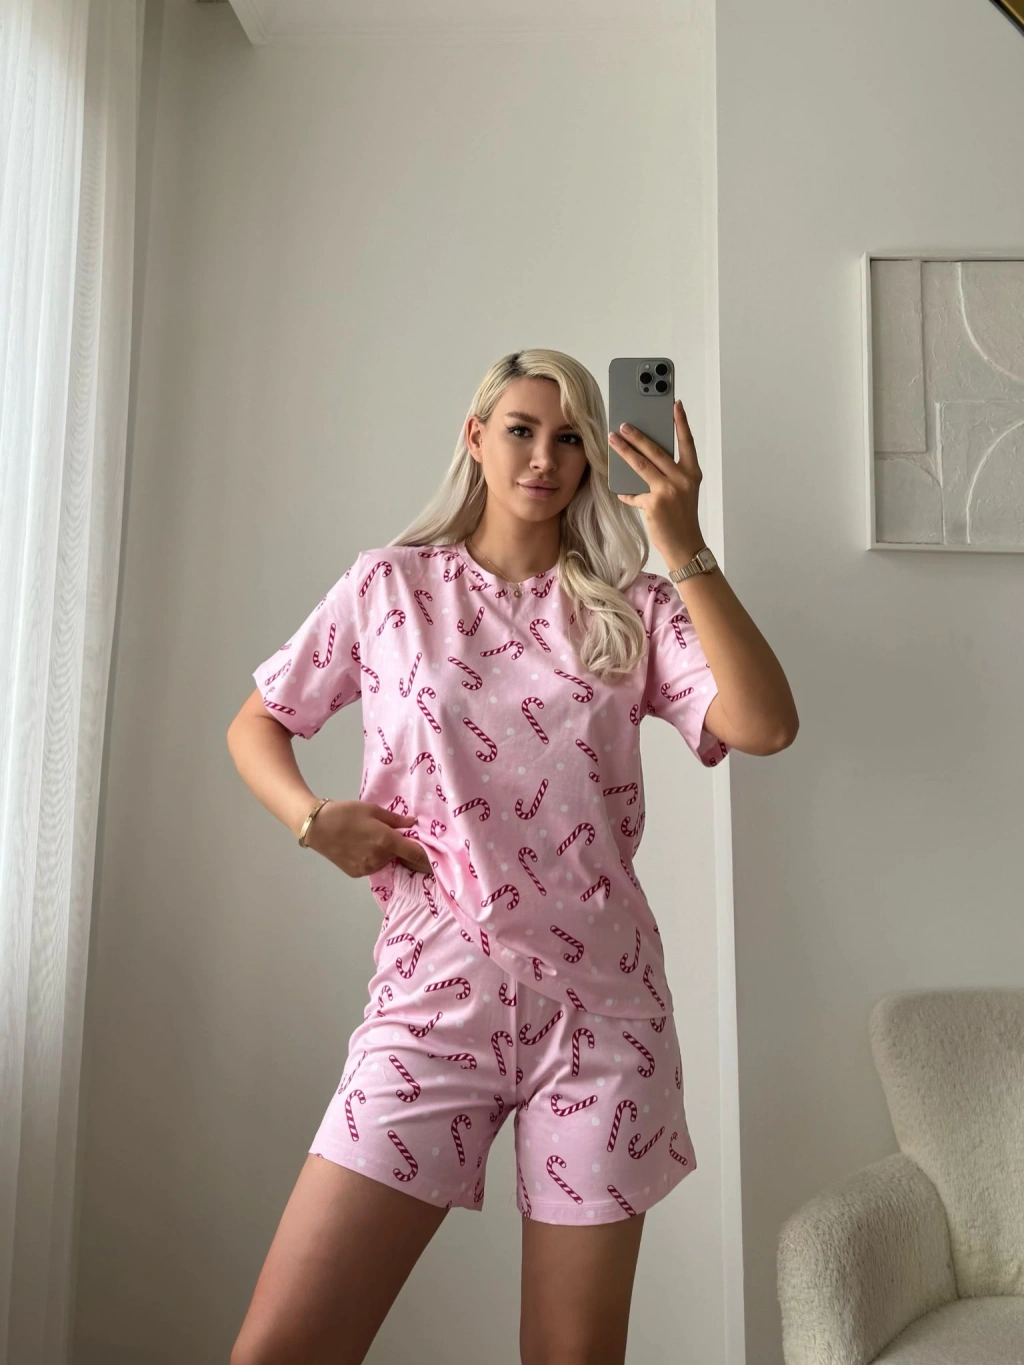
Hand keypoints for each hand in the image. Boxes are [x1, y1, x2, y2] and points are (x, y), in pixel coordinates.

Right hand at [304, 800, 432, 876]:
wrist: (316, 826)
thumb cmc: (345, 813)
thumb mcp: (372, 810)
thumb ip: (395, 819)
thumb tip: (413, 824)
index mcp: (386, 841)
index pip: (415, 854)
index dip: (427, 856)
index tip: (436, 857)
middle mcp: (379, 858)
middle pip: (399, 856)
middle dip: (400, 848)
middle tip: (390, 835)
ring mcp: (367, 868)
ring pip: (385, 861)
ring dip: (385, 853)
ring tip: (370, 838)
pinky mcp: (356, 873)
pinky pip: (372, 866)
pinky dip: (372, 858)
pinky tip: (361, 846)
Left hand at [608, 397, 705, 566]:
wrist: (685, 546)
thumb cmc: (682, 517)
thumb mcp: (682, 491)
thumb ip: (668, 475)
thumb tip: (644, 459)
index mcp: (692, 473)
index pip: (687, 442)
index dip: (681, 422)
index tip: (675, 404)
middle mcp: (682, 479)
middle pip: (656, 450)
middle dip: (638, 435)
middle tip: (624, 424)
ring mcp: (668, 491)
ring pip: (641, 465)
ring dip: (624, 451)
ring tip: (613, 440)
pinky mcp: (654, 504)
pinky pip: (634, 494)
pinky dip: (626, 493)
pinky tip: (620, 491)